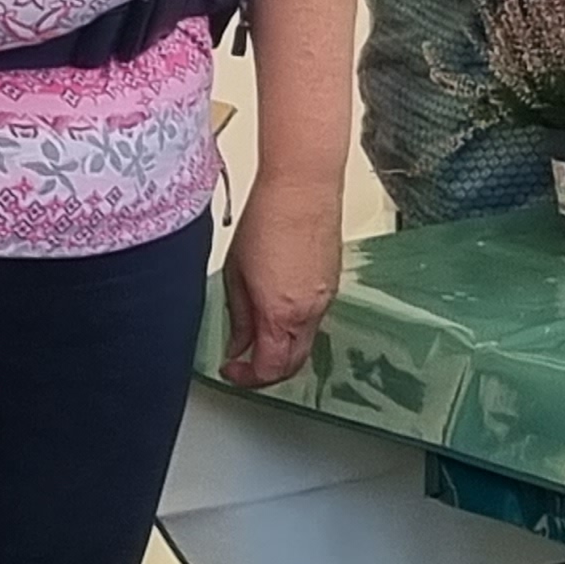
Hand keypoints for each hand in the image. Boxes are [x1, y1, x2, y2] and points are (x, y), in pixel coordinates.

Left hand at [218, 176, 343, 387]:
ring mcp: (326, 297)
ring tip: (256, 327)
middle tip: (244, 361)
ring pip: (305, 340)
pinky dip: (295, 323)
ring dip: (282, 345)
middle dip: (267, 370)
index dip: (247, 377)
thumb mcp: (237, 272)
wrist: (303, 185)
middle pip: (293, 363)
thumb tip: (238, 344)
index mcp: (282, 313)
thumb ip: (238, 316)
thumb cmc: (269, 217)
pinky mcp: (333, 281)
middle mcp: (310, 311)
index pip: (270, 368)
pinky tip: (276, 304)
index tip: (231, 368)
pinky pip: (315, 316)